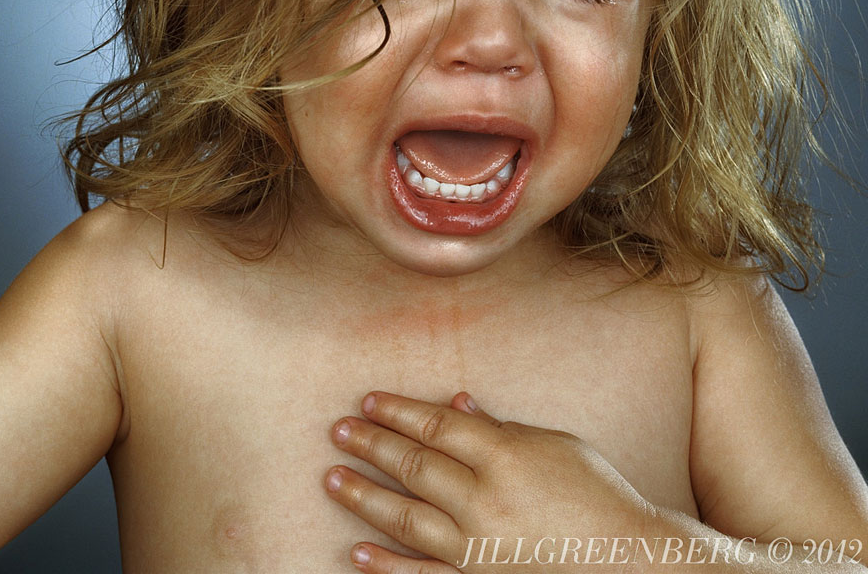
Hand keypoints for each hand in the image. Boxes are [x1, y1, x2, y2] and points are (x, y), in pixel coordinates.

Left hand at [324, 390, 655, 571]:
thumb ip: (499, 426)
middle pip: (414, 465)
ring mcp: (479, 546)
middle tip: (337, 431)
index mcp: (504, 454)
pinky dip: (387, 566)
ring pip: (407, 517)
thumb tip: (456, 402)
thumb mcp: (553, 444)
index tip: (368, 401)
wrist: (628, 559)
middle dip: (372, 445)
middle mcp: (485, 498)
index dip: (398, 410)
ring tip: (332, 479)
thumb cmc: (597, 492)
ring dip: (364, 496)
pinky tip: (357, 551)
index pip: (436, 425)